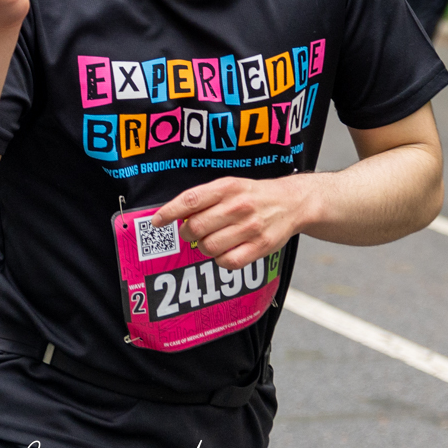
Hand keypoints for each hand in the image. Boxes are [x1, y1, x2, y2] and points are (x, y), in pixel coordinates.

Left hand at [151, 176, 304, 270]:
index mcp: (227, 187)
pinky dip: (220, 260)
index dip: (169, 212)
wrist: (292, 202)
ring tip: (210, 241)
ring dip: (203, 247)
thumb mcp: (230, 185)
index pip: (190, 200)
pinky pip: (228, 262)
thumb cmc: (254, 195)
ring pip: (209, 246)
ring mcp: (250, 227)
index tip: (156, 222)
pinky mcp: (260, 246)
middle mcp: (238, 206)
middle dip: (187, 233)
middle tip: (191, 232)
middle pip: (196, 227)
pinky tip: (224, 251)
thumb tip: (175, 216)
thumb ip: (205, 198)